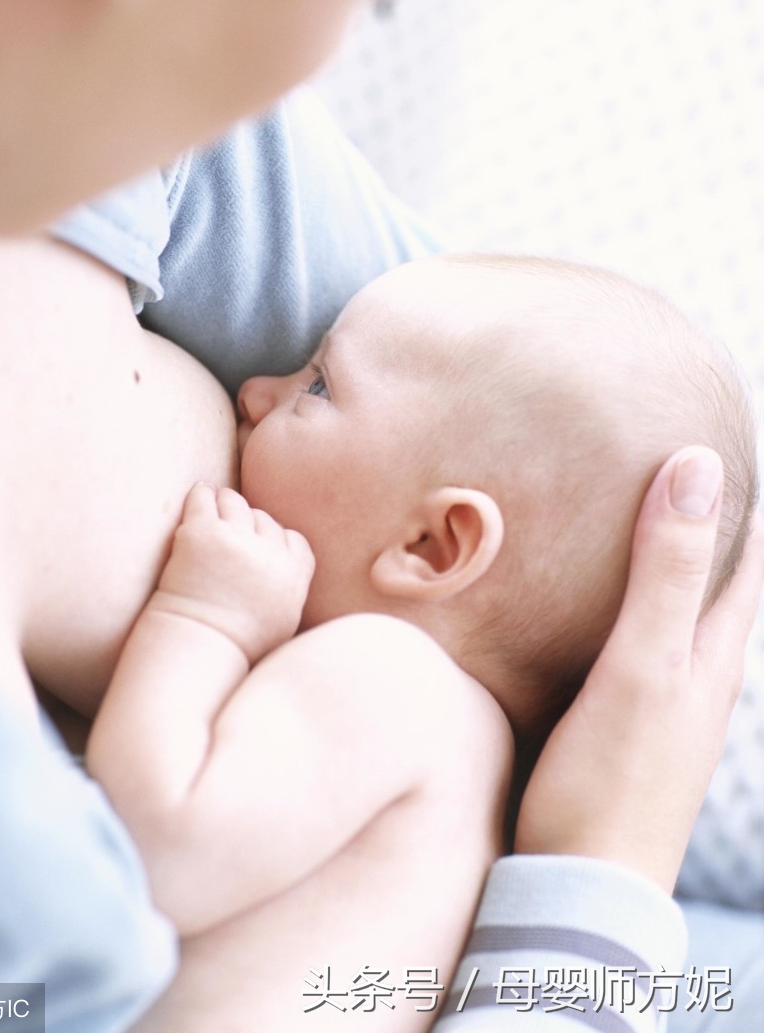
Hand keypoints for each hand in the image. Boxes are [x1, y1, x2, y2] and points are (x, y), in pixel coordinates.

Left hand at [155, 483, 314, 663]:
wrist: (196, 648)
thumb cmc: (234, 646)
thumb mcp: (281, 623)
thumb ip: (289, 590)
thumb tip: (286, 573)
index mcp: (293, 575)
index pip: (291, 538)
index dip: (273, 538)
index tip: (257, 543)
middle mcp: (268, 553)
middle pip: (263, 519)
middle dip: (247, 522)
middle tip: (229, 526)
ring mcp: (236, 540)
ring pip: (235, 502)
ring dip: (225, 502)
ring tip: (213, 504)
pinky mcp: (202, 533)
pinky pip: (204, 498)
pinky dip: (202, 494)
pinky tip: (199, 494)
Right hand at [515, 446, 763, 891]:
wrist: (582, 891)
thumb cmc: (612, 781)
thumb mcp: (643, 664)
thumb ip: (668, 569)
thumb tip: (697, 463)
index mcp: (717, 652)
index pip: (750, 555)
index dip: (743, 496)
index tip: (723, 438)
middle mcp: (703, 674)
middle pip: (719, 579)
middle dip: (708, 520)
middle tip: (673, 460)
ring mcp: (666, 703)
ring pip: (679, 611)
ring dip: (669, 560)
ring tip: (634, 513)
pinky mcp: (628, 724)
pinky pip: (640, 641)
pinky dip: (630, 601)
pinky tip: (591, 600)